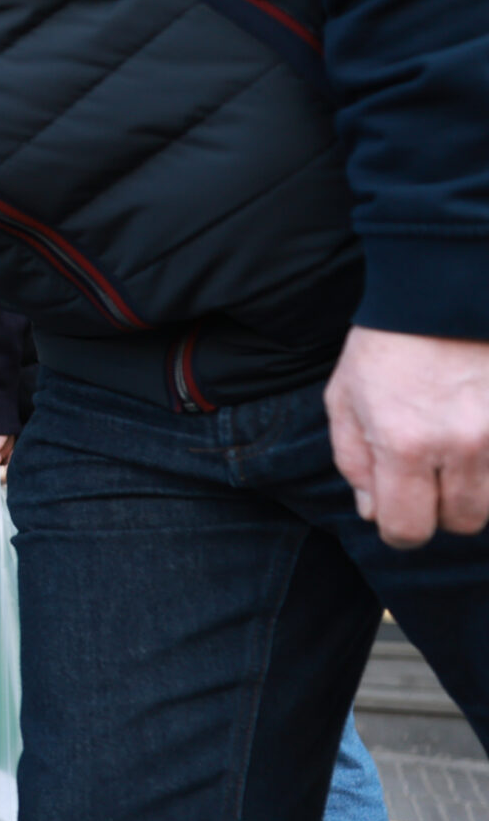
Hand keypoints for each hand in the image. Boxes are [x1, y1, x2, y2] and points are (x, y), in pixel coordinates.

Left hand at [327, 327, 488, 548]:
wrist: (442, 293)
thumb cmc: (387, 346)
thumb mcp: (344, 399)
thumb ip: (354, 462)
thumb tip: (373, 512)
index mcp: (405, 442)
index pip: (409, 528)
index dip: (398, 528)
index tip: (396, 512)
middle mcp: (462, 444)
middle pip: (463, 521)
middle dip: (441, 508)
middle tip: (427, 474)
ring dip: (476, 488)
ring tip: (455, 451)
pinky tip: (477, 436)